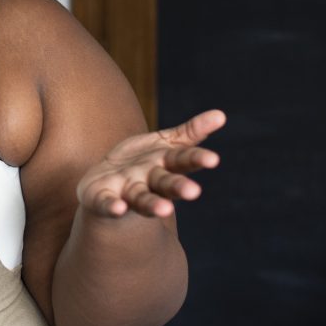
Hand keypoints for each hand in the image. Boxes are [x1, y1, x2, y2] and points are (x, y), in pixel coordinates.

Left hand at [76, 109, 225, 218]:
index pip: (183, 160)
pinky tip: (118, 208)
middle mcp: (149, 181)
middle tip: (192, 192)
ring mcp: (127, 191)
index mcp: (166, 165)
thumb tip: (221, 114)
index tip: (213, 159)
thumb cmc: (142, 162)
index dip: (196, 159)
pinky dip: (113, 206)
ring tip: (164, 210)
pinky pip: (108, 203)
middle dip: (178, 186)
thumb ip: (190, 132)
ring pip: (142, 198)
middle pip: (166, 183)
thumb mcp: (165, 144)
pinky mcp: (104, 198)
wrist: (104, 183)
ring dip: (153, 204)